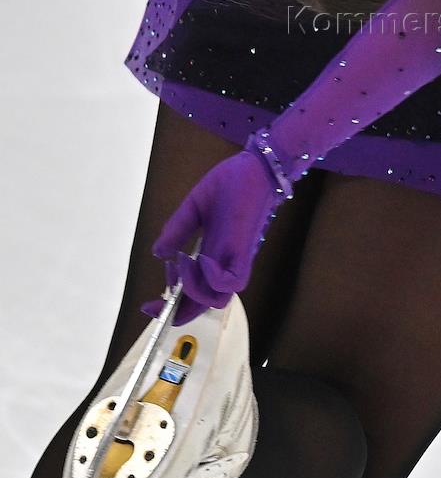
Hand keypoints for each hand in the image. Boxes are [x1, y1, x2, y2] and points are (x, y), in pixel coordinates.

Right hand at [140, 146, 291, 324]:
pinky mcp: (245, 250)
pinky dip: (214, 279)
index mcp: (210, 254)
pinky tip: (201, 258)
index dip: (171, 304)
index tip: (148, 307)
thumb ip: (177, 229)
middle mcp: (222, 262)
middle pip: (204, 303)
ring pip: (218, 299)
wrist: (255, 166)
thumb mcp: (194, 207)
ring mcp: (235, 258)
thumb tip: (158, 254)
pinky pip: (234, 282)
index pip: (192, 290)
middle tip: (157, 301)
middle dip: (177, 311)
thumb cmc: (230, 183)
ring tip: (183, 262)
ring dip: (193, 290)